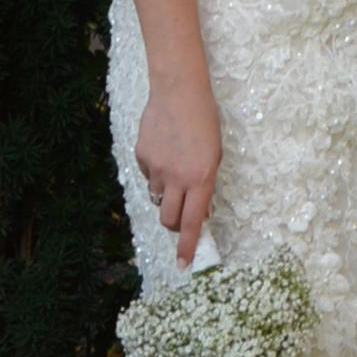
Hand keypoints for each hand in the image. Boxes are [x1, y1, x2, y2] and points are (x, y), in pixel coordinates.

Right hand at [135, 69, 221, 267]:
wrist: (178, 91)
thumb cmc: (204, 121)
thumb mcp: (214, 155)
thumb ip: (205, 185)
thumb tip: (199, 211)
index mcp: (201, 178)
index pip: (191, 222)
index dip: (187, 246)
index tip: (184, 265)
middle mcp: (177, 177)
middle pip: (168, 219)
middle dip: (173, 225)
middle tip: (179, 218)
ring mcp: (156, 168)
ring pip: (157, 197)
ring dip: (165, 195)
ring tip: (175, 170)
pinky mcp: (141, 157)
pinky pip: (148, 176)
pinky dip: (156, 173)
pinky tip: (164, 152)